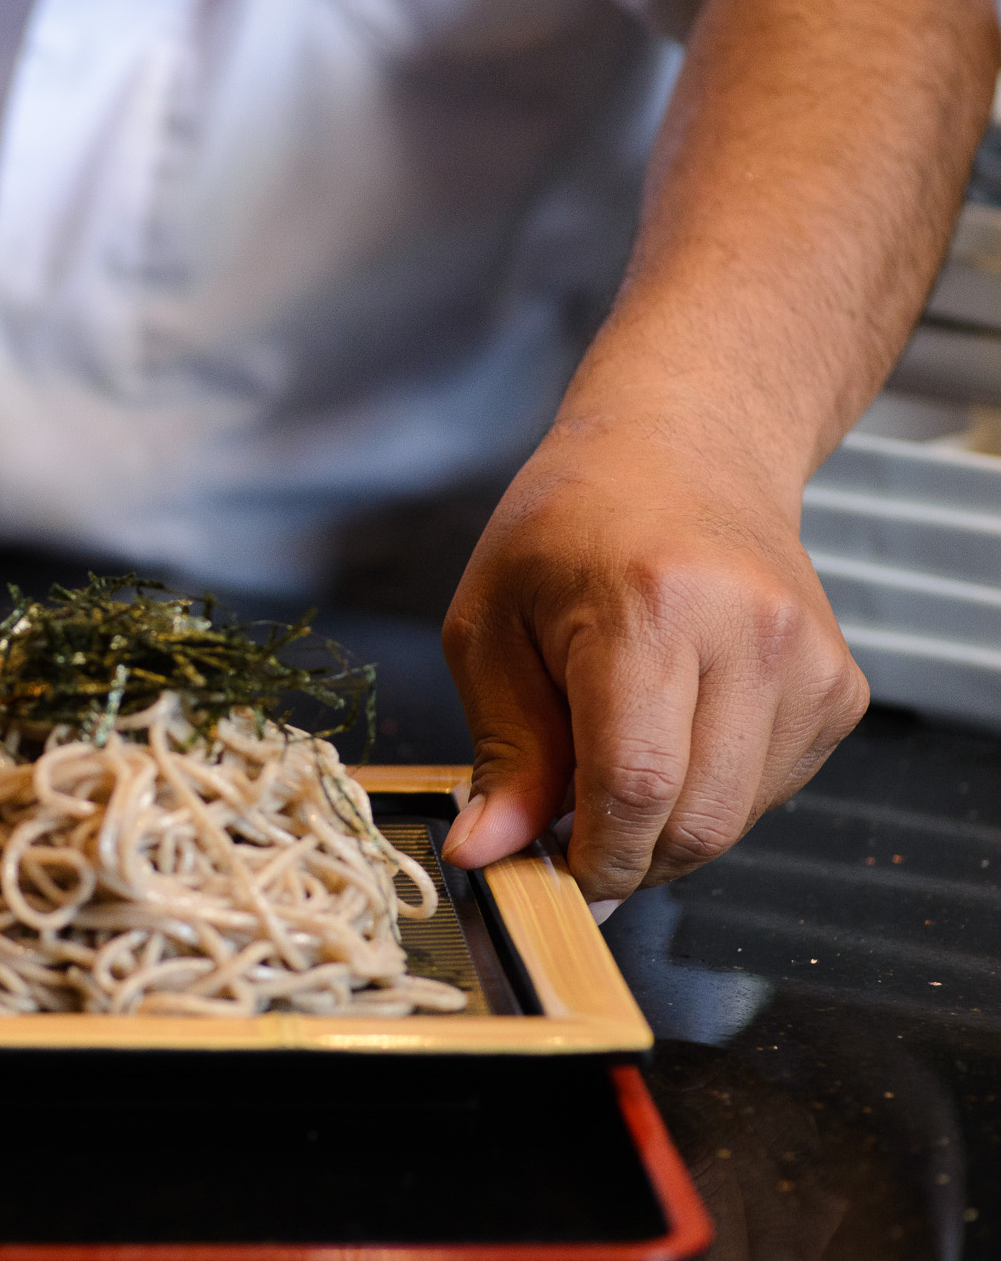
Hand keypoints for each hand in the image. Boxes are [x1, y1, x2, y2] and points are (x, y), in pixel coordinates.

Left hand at [439, 422, 867, 900]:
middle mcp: (747, 632)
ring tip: (612, 765)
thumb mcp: (492, 627)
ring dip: (666, 830)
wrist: (683, 454)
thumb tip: (490, 852)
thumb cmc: (570, 528)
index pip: (634, 782)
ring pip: (737, 820)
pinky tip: (673, 737)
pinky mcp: (839, 687)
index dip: (593, 855)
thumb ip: (503, 751)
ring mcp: (808, 660)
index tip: (553, 875)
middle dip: (627, 859)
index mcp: (650, 606)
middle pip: (697, 820)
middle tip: (571, 839)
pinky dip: (710, 796)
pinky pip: (770, 792)